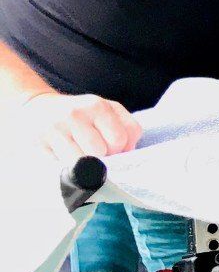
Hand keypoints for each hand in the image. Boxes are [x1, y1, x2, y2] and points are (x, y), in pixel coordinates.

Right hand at [16, 92, 141, 162]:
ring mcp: (57, 126)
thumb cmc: (79, 116)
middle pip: (105, 149)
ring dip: (86, 164)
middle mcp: (77, 113)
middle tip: (94, 153)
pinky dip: (69, 166)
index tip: (112, 148)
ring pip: (86, 160)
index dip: (121, 149)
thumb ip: (125, 128)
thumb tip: (128, 152)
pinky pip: (65, 164)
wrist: (37, 109)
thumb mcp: (105, 113)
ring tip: (80, 155)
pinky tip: (65, 156)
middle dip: (104, 157)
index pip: (124, 136)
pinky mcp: (41, 140)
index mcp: (99, 105)